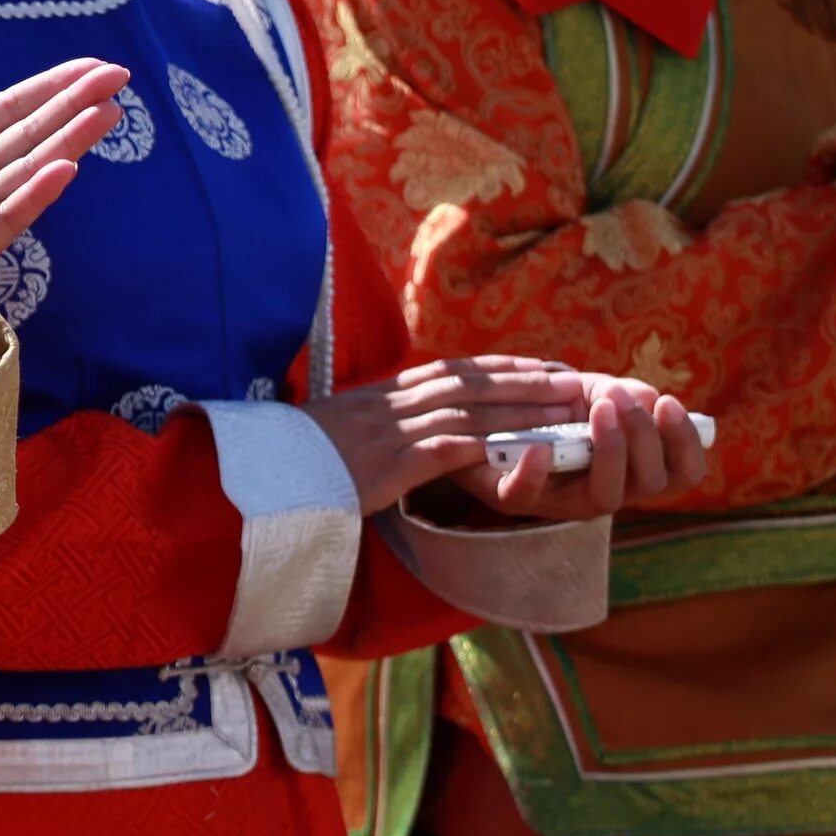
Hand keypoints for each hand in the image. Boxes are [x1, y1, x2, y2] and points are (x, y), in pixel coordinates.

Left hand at [0, 56, 128, 370]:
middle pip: (32, 132)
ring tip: (108, 112)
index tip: (93, 63)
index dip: (52, 85)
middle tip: (120, 75)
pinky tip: (65, 169)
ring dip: (70, 140)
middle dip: (75, 103)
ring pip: (30, 169)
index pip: (11, 107)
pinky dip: (35, 194)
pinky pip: (6, 218)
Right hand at [301, 358, 603, 515]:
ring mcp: (392, 432)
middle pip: (474, 385)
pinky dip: (486, 447)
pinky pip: (448, 451)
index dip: (503, 367)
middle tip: (575, 380)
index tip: (541, 363)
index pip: (455, 370)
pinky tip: (519, 449)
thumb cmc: (297, 456)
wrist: (261, 471)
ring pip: (471, 413)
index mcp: (386, 392)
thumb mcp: (342, 427)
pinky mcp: (389, 464)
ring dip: (523, 411)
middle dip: (528, 382)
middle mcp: (394, 404)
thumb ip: (377, 419)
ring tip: (565, 412)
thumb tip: (401, 420)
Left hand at [444, 375, 711, 521]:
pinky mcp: (513, 497)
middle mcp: (606, 491)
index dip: (685, 442)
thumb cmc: (548, 412)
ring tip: (600, 408)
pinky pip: (528, 495)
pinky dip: (535, 472)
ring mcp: (562, 500)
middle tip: (621, 400)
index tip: (668, 403)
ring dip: (609, 449)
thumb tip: (647, 397)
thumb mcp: (586, 394)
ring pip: (606, 496)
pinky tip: (540, 447)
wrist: (481, 420)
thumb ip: (617, 394)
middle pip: (650, 482)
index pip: (681, 472)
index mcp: (632, 468)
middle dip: (643, 437)